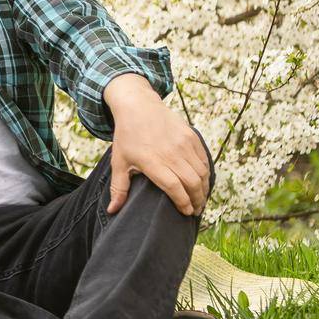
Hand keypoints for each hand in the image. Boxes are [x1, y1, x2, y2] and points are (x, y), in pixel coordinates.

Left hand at [104, 73, 210, 216]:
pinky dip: (206, 173)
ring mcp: (183, 143)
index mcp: (152, 161)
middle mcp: (171, 153)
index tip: (186, 212)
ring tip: (200, 199)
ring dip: (203, 188)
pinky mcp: (190, 135)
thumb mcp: (119, 162)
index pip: (175, 188)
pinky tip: (202, 182)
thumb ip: (118, 188)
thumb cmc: (127, 136)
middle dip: (197, 200)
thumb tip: (112, 211)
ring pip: (201, 172)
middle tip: (196, 210)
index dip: (183, 203)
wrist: (138, 106)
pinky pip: (204, 159)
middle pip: (192, 182)